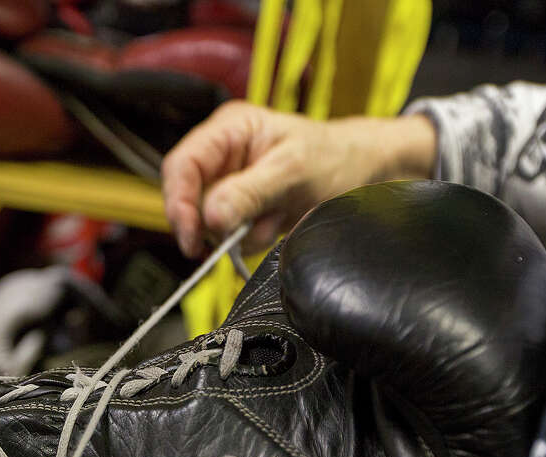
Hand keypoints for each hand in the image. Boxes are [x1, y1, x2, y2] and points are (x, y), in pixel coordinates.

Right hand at [161, 101, 436, 255]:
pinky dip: (253, 237)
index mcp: (229, 129)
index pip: (181, 165)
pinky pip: (231, 234)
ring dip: (241, 231)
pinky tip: (278, 223)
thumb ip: (250, 192)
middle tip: (242, 232)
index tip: (192, 236)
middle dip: (217, 220)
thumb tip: (211, 217)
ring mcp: (232, 183)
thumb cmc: (337, 158)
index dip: (178, 203)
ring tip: (276, 217)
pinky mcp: (244, 208)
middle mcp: (224, 154)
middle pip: (190, 197)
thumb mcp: (294, 171)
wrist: (367, 175)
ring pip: (210, 221)